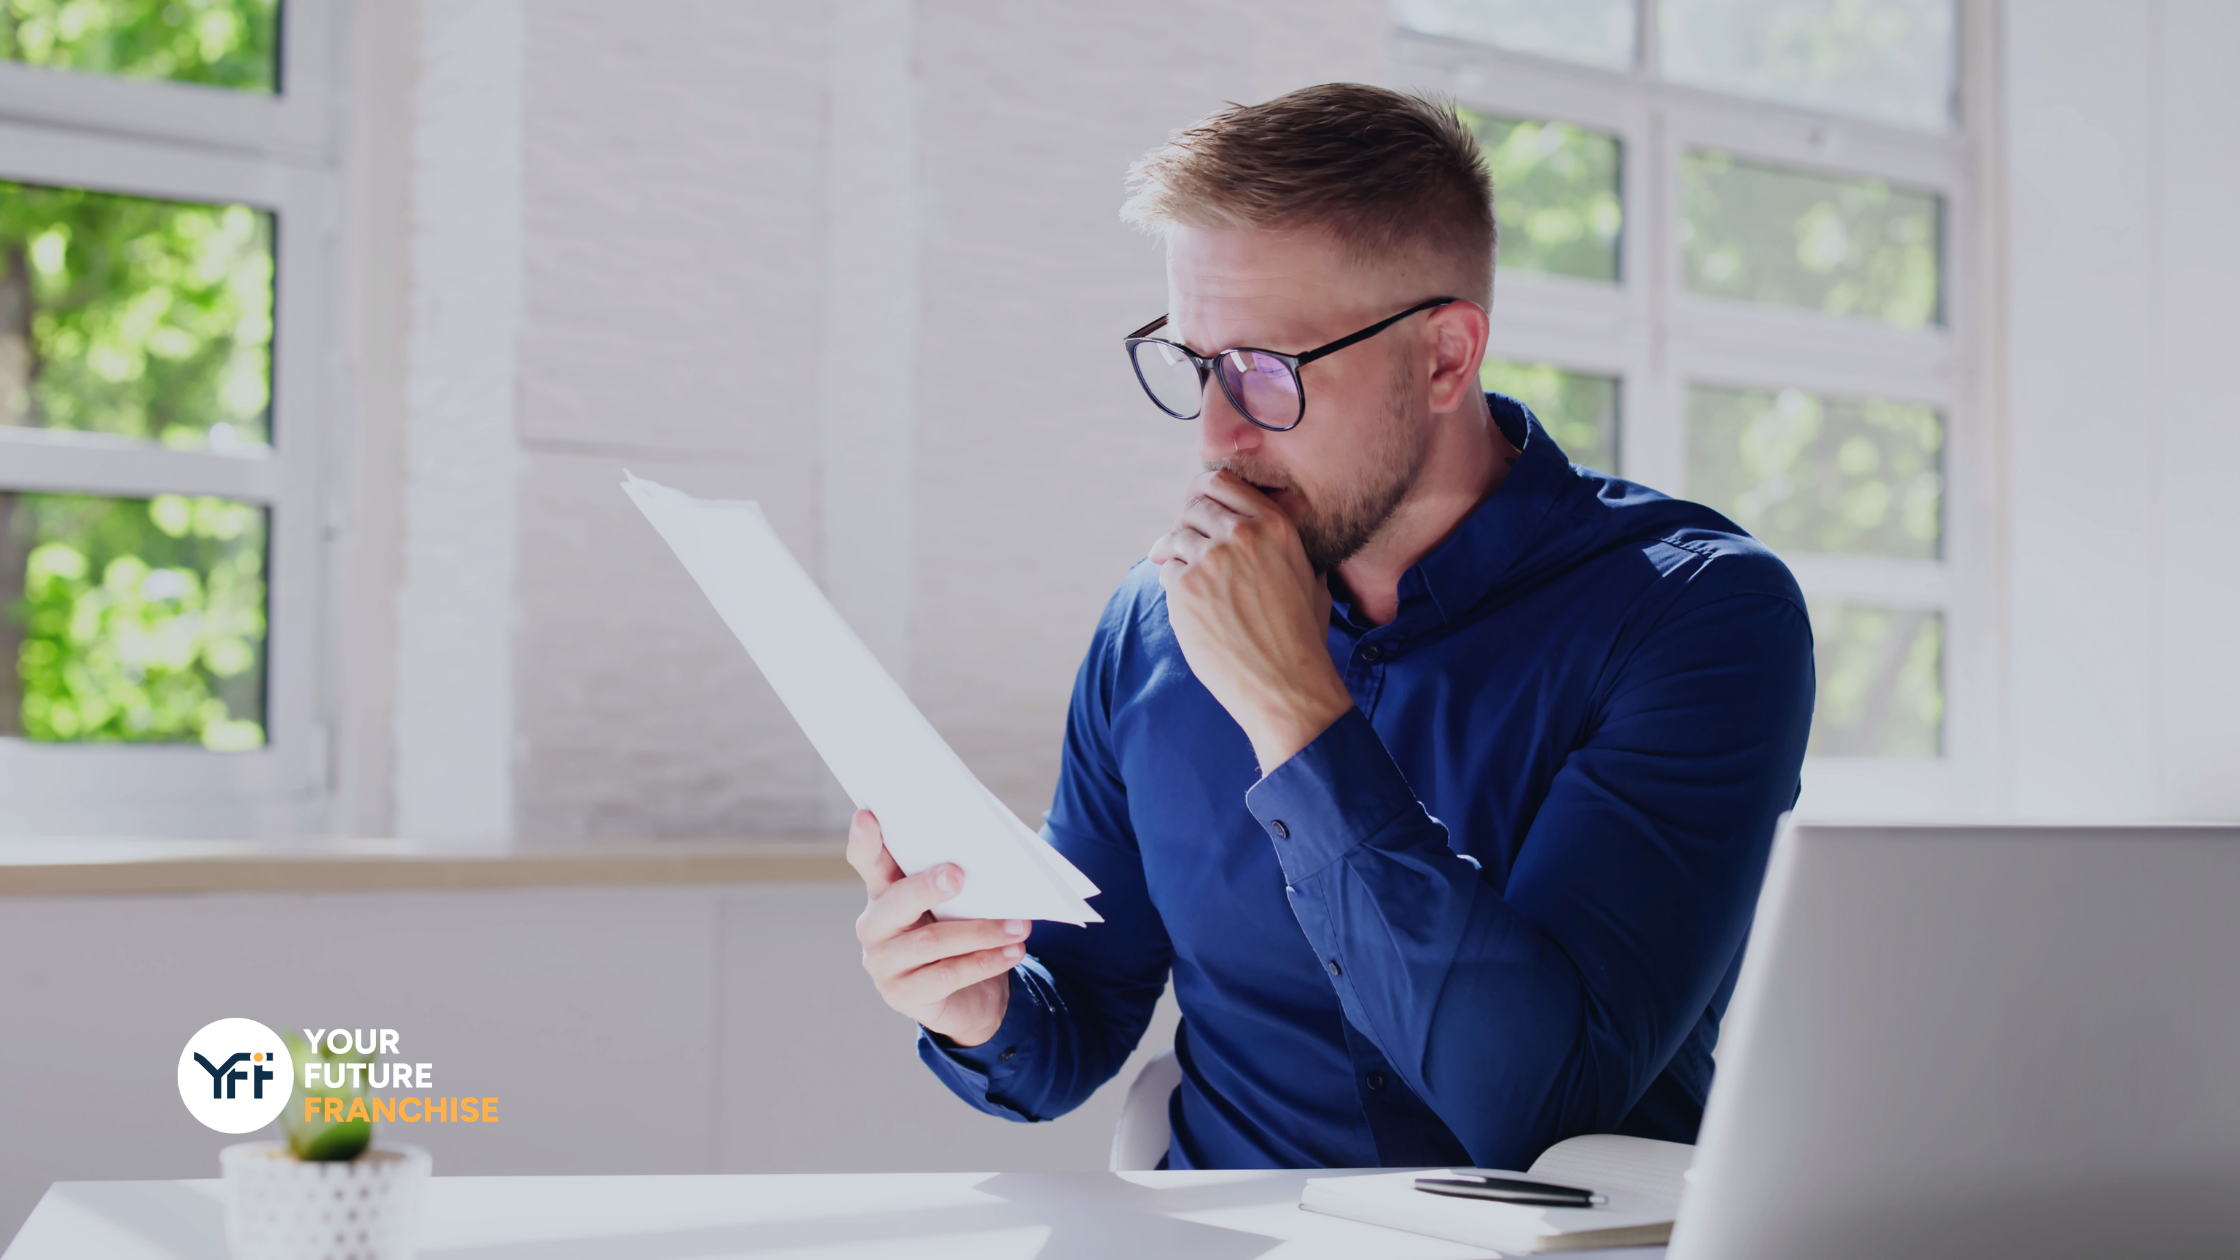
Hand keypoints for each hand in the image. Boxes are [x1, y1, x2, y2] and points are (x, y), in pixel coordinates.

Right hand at [848, 808, 1024, 1046]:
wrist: (970, 998)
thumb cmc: (962, 934)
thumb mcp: (958, 903)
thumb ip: (959, 879)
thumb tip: (992, 855)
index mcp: (884, 891)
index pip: (866, 861)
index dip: (864, 840)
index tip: (868, 815)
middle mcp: (875, 926)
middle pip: (897, 901)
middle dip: (928, 886)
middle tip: (958, 874)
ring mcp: (883, 964)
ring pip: (931, 942)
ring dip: (981, 932)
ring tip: (1019, 926)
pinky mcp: (902, 996)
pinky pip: (947, 976)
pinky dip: (985, 962)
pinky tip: (1013, 952)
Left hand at [1148, 469, 1352, 771]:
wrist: (1287, 684)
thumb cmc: (1302, 637)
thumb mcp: (1311, 576)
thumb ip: (1286, 544)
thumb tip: (1267, 524)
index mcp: (1274, 525)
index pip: (1223, 482)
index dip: (1204, 494)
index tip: (1198, 510)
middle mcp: (1241, 534)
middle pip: (1194, 507)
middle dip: (1188, 525)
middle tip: (1188, 547)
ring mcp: (1210, 559)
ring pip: (1176, 537)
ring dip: (1177, 555)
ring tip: (1190, 582)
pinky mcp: (1184, 588)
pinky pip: (1166, 570)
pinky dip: (1173, 584)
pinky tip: (1191, 606)